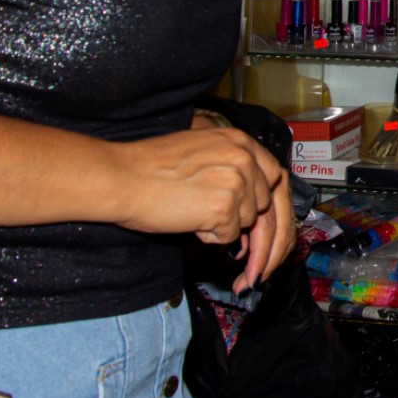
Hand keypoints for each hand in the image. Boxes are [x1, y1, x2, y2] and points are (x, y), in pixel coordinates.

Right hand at [108, 127, 294, 293]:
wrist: (121, 177)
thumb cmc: (150, 167)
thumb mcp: (204, 152)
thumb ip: (233, 168)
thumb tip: (253, 202)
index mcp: (241, 141)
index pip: (275, 177)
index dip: (271, 205)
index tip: (266, 226)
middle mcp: (245, 158)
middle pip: (269, 205)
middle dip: (259, 232)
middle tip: (247, 256)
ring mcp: (237, 182)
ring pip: (248, 222)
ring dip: (224, 228)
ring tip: (192, 213)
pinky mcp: (225, 207)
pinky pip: (228, 236)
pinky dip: (209, 237)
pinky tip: (187, 220)